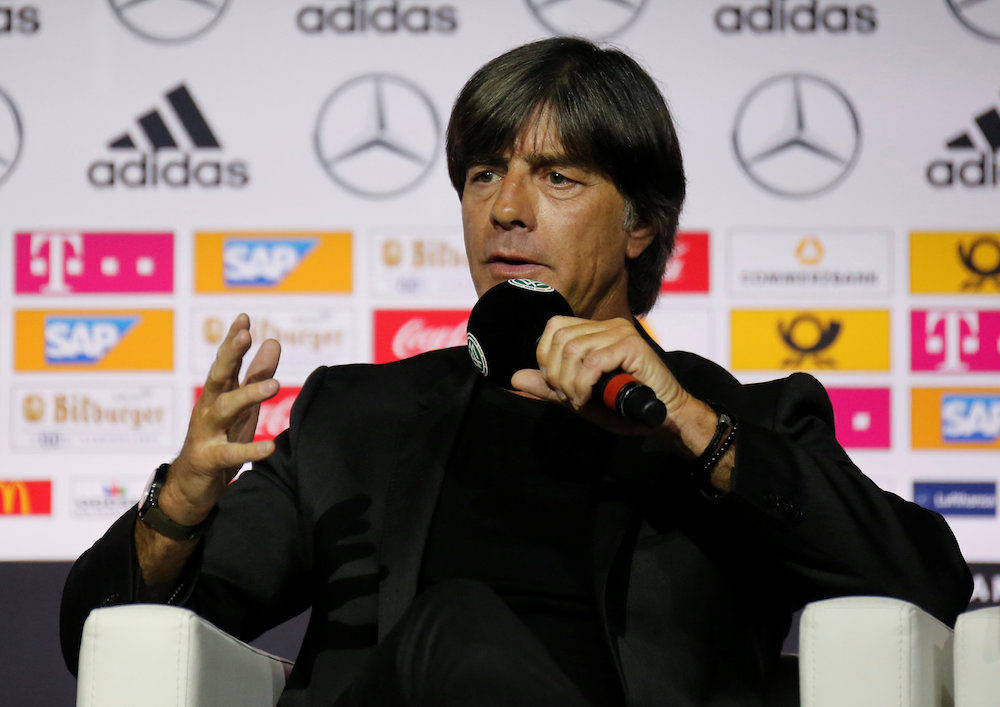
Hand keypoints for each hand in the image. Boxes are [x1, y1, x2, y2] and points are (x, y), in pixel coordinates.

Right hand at [161, 314, 280, 524]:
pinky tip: (269, 447)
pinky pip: (230, 453)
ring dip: (248, 395)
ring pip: (225, 409)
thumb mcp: (242, 406)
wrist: (191, 486)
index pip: (226, 361)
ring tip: (275, 386)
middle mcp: (209, 408)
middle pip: (218, 377)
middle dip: (230, 355)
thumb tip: (273, 341)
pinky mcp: (209, 460)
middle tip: (245, 335)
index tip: (244, 317)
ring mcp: (206, 433)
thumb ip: (257, 375)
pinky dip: (250, 450)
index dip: (233, 340)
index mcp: (218, 394)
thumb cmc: (219, 440)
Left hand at [511, 316, 700, 442]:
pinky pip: (593, 361)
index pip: (554, 328)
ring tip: (581, 400)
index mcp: (594, 331)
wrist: (662, 418)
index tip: (558, 386)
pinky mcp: (632, 345)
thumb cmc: (623, 408)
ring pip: (574, 350)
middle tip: (570, 397)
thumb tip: (515, 377)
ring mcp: (620, 332)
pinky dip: (584, 384)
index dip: (546, 358)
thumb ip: (549, 386)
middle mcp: (607, 326)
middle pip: (560, 339)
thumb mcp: (578, 397)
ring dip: (570, 383)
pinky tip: (589, 398)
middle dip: (556, 374)